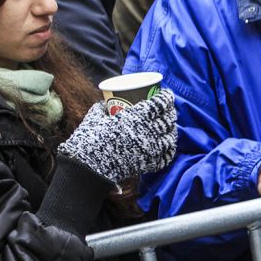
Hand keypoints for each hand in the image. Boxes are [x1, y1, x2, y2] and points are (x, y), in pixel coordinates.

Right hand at [57, 90, 176, 183]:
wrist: (89, 167)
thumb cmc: (89, 139)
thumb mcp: (94, 118)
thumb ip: (101, 108)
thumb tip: (104, 103)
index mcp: (137, 116)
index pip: (160, 103)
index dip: (166, 97)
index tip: (165, 93)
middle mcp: (148, 131)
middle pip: (168, 119)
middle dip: (170, 112)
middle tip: (166, 109)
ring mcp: (151, 149)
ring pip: (170, 137)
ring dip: (171, 130)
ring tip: (167, 127)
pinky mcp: (149, 164)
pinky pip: (166, 156)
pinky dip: (168, 150)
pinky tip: (166, 146)